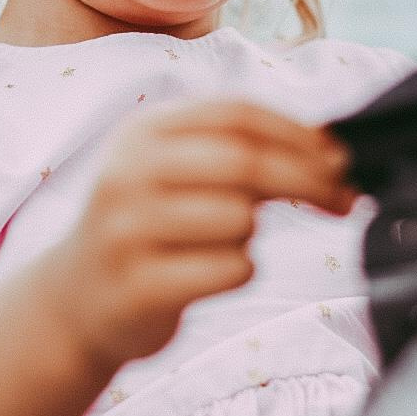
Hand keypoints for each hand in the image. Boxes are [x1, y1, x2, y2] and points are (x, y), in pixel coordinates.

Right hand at [47, 100, 356, 373]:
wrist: (75, 301)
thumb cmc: (148, 228)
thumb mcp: (171, 170)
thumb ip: (232, 150)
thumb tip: (326, 149)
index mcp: (142, 132)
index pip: (235, 114)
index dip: (297, 132)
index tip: (339, 156)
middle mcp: (128, 173)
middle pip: (244, 161)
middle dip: (307, 178)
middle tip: (342, 198)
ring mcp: (127, 231)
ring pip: (239, 218)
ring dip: (253, 234)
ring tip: (221, 243)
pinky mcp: (138, 287)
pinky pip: (230, 269)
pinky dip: (239, 270)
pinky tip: (207, 274)